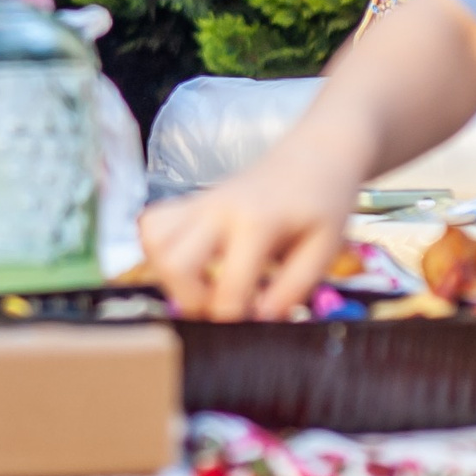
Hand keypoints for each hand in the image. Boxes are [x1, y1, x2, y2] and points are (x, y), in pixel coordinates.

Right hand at [138, 151, 360, 321]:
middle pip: (173, 264)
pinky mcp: (189, 201)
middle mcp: (218, 209)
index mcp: (257, 223)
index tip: (253, 321)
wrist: (314, 154)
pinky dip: (159, 250)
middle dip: (190, 299)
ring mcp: (198, 202)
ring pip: (152, 241)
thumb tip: (260, 319)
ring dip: (168, 274)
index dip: (236, 319)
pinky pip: (152, 224)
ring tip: (200, 284)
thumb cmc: (323, 202)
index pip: (227, 289)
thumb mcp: (324, 248)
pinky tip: (189, 261)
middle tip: (218, 304)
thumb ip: (293, 287)